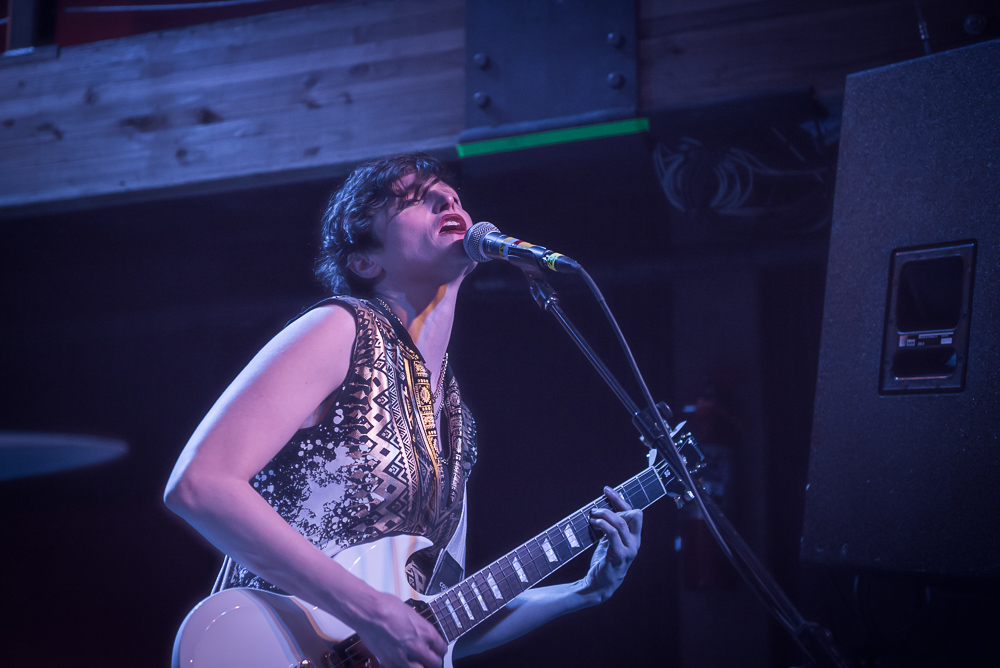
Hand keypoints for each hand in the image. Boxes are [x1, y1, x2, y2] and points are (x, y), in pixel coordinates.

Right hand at [355, 591, 446, 667]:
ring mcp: (405, 657)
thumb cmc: (386, 607)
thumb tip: (421, 633)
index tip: (437, 651)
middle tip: (430, 660)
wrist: (369, 612)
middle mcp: (418, 647)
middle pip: (435, 663)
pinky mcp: (391, 663)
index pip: (442, 648)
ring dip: (421, 667)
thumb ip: (419, 627)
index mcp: (426, 632)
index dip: (440, 650)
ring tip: (418, 664)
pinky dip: (405, 667)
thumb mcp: (411, 613)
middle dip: (433, 661)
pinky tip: (403, 663)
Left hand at [582, 486, 642, 602]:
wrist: (599, 585)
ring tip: (592, 515)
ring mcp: (629, 550)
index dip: (620, 499)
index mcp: (634, 538)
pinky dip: (603, 525)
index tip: (606, 490)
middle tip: (597, 508)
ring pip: (621, 522)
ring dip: (605, 515)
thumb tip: (602, 508)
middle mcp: (635, 542)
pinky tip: (594, 523)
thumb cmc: (603, 562)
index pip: (634, 512)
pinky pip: (613, 534)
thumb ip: (611, 528)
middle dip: (616, 505)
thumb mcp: (609, 542)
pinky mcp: (619, 556)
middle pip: (635, 514)